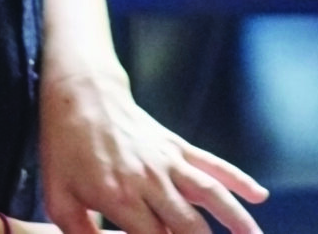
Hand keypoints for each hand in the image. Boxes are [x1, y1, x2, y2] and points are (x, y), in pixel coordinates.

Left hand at [37, 65, 263, 233]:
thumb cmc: (64, 151)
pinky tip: (258, 195)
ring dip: (236, 218)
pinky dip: (239, 179)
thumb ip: (81, 233)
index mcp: (120, 197)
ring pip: (211, 194)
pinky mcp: (178, 146)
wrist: (82, 96)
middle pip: (189, 224)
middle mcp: (151, 180)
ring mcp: (169, 161)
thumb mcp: (59, 199)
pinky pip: (213, 164)